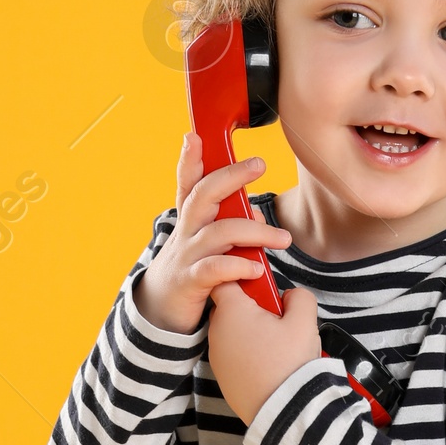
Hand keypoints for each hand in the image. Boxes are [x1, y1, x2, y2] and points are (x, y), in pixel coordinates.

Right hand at [134, 134, 291, 333]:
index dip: (189, 159)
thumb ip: (232, 223)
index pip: (189, 182)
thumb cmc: (194, 268)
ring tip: (283, 239)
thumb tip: (257, 213)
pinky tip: (256, 269)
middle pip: (204, 194)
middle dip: (231, 176)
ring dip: (255, 231)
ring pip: (219, 232)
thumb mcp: (209, 241)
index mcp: (191, 218)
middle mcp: (186, 230)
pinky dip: (237, 267)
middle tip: (260, 164)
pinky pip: (214, 269)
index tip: (195, 136)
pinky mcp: (190, 281)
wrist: (163, 308)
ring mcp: (187, 254)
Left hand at [207, 277, 322, 426]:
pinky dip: (248, 354)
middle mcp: (217, 331)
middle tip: (277, 319)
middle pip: (230, 307)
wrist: (283, 411)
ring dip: (251, 332)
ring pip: (233, 332)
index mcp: (232, 310)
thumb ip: (299, 297)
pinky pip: (234, 355)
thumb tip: (291, 297)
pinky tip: (269, 364)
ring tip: (276, 345)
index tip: (264, 285)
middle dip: (252, 307)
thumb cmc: (290, 364)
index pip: (226, 278)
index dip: (246, 278)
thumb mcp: (304, 321)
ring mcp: (218, 356)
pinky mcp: (223, 377)